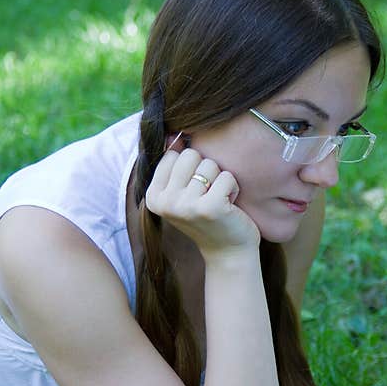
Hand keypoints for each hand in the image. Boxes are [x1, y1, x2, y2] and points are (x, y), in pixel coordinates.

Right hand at [146, 148, 260, 256]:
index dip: (191, 168)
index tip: (194, 191)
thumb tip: (173, 134)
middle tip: (208, 195)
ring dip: (220, 180)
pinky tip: (229, 206)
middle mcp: (165, 202)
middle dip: (206, 171)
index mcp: (153, 196)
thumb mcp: (183, 192)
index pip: (174, 154)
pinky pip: (227, 176)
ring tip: (218, 201)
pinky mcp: (210, 207)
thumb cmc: (207, 217)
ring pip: (210, 164)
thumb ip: (174, 165)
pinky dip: (233, 188)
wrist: (227, 252)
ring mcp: (186, 205)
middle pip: (191, 155)